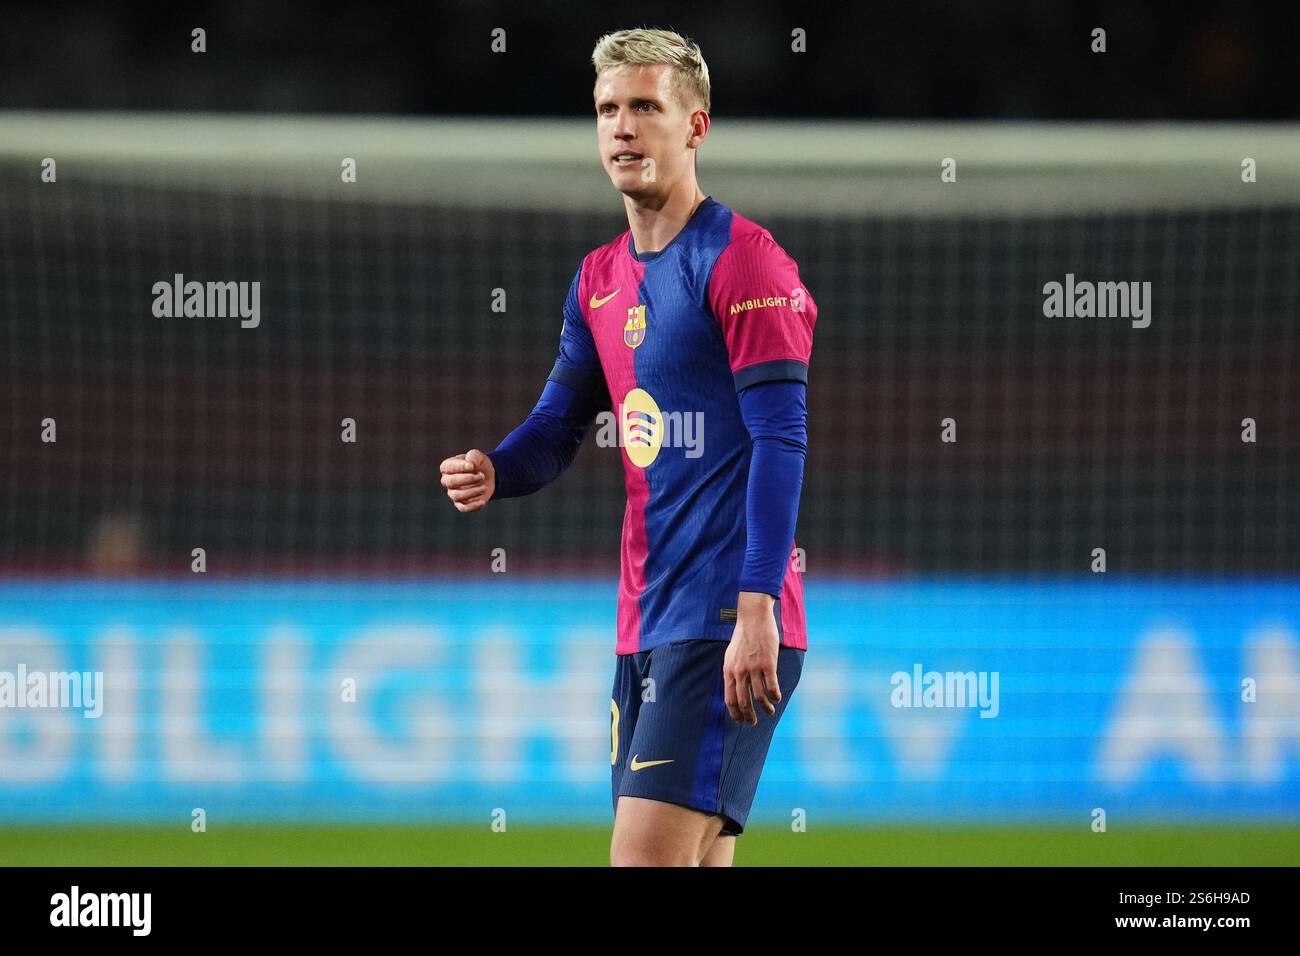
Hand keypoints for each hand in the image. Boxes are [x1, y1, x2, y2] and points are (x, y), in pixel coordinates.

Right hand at [440, 448, 495, 512]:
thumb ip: (473, 456)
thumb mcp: (477, 455)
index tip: (472, 466)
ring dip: (473, 491)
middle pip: (451, 482)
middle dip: (468, 479)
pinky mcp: (461, 504)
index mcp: (447, 467)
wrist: (487, 476)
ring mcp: (453, 493)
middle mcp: (447, 481)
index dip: (460, 467)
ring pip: (457, 495)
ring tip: (485, 487)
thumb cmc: (478, 464)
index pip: (447, 467)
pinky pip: (463, 508)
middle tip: (481, 476)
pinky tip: (483, 501)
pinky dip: (473, 505)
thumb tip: (470, 465)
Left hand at [723, 591, 781, 724]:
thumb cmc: (743, 637)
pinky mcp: (768, 663)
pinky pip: (772, 686)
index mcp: (729, 670)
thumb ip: (732, 672)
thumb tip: (734, 689)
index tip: (740, 721)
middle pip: (744, 701)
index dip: (735, 713)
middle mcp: (740, 671)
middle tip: (753, 722)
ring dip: (765, 708)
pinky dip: (775, 696)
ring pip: (759, 697)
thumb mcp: (731, 655)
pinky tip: (777, 698)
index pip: (730, 699)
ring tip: (770, 711)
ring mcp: (754, 668)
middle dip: (749, 716)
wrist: (753, 619)